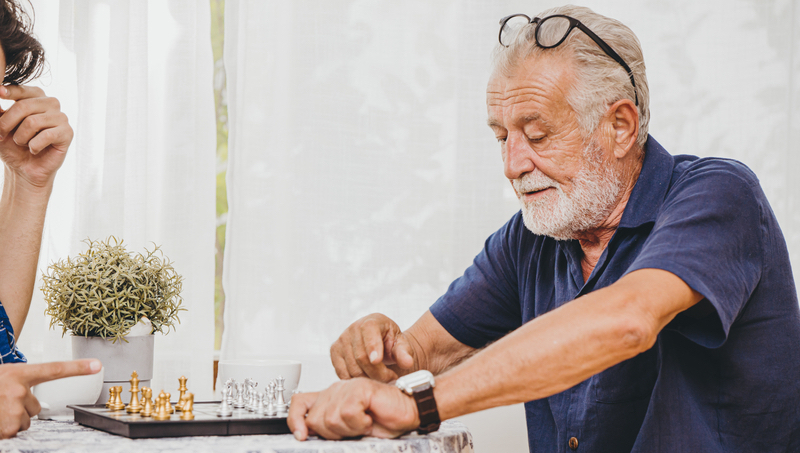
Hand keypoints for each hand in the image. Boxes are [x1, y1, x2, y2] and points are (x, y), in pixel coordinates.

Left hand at [0, 85, 72, 188]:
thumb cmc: (12, 145)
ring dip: (20, 138)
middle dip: (6, 124)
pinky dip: (34, 146)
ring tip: (22, 144)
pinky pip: (47, 135)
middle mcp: (50, 103)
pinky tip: (34, 150)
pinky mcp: (67, 133)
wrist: (24, 169)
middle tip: (1, 135)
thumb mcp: (0, 125)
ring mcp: (61, 117)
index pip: (21, 90)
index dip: (9, 92)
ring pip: (32, 122)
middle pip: (23, 106)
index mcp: (35, 97)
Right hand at [0, 359, 100, 438]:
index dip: (78, 367)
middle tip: (3, 403)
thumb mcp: (3, 377)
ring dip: (13, 419)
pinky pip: (18, 431)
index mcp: (18, 374)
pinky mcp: (11, 426)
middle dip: (22, 408)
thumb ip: (20, 382)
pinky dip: (6, 429)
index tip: (97, 365)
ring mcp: (15, 408)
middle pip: (37, 406)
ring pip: (27, 420)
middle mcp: (19, 389)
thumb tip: (31, 392)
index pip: (55, 369)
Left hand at [287, 377, 418, 440]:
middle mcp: (336, 389)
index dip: (294, 420)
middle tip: (354, 428)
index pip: (299, 402)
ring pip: (331, 418)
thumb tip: (308, 434)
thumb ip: (330, 427)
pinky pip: (347, 413)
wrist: (409, 411)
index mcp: (331, 397)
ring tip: (365, 421)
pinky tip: (370, 417)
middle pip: (315, 419)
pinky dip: (359, 422)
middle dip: (333, 432)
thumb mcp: (351, 428)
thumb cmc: (384, 419)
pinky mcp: (359, 388)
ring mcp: (347, 386)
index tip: (302, 436)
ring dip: (350, 428)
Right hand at [330, 313, 415, 381]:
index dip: (372, 346)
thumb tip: (407, 362)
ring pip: (352, 368)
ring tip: (381, 379)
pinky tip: (368, 378)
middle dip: (378, 373)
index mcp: (372, 321)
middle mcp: (353, 328)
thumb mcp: (402, 345)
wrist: (379, 344)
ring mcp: (341, 340)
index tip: (377, 360)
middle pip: (361, 356)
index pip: (369, 330)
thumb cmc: (390, 342)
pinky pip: (343, 373)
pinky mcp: (334, 352)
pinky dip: (356, 380)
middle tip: (391, 379)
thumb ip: (404, 353)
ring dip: (368, 379)